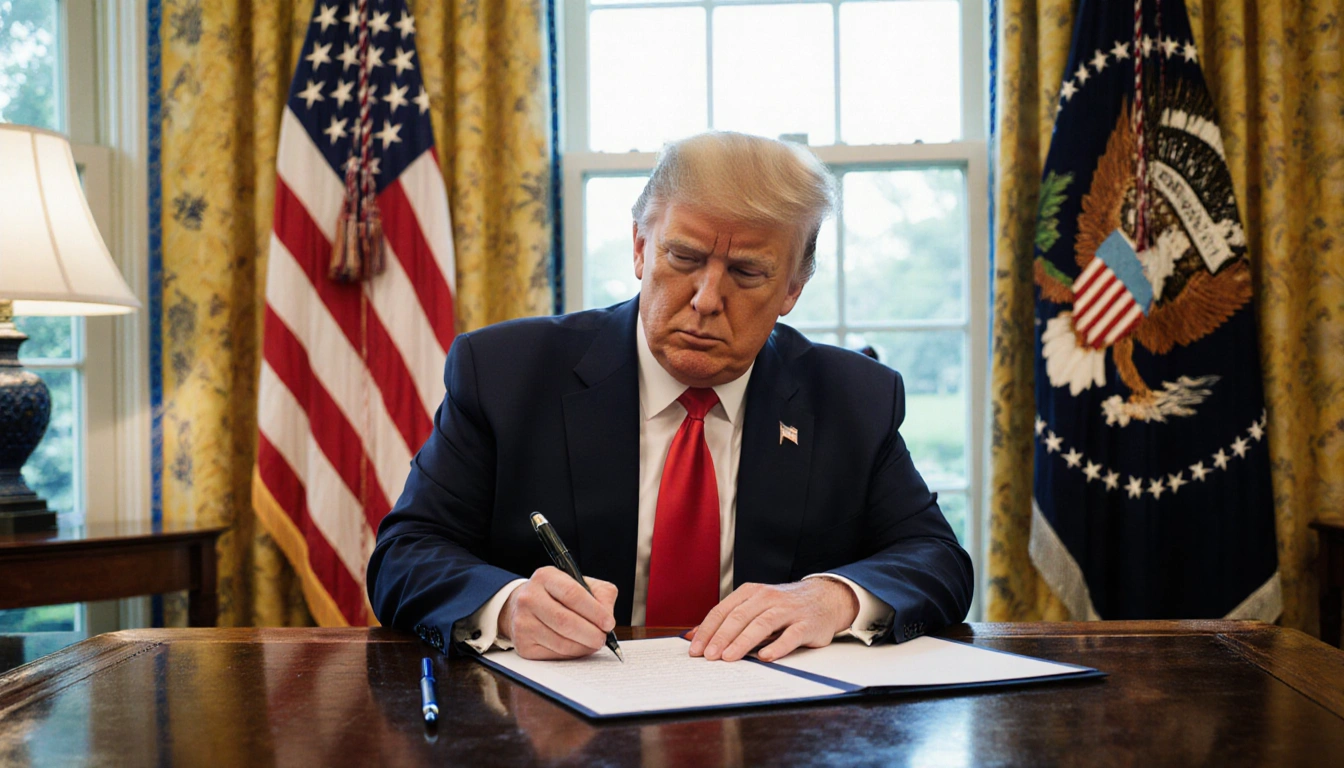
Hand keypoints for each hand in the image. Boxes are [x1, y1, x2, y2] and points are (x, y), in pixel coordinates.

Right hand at [498, 566, 617, 659]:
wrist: (525, 606)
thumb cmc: (559, 595)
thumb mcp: (580, 583)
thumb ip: (601, 595)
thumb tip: (608, 618)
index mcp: (546, 577)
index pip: (572, 594)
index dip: (594, 611)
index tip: (609, 623)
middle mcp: (529, 598)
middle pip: (565, 621)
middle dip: (590, 633)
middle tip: (603, 639)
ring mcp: (523, 622)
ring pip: (560, 642)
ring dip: (583, 647)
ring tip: (593, 644)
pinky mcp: (522, 644)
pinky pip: (553, 654)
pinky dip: (571, 654)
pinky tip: (577, 647)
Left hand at [687, 579, 858, 662]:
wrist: (825, 598)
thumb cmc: (784, 606)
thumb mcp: (755, 605)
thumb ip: (728, 619)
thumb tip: (692, 635)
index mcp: (752, 592)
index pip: (723, 610)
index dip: (707, 630)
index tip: (695, 649)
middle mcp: (768, 598)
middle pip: (739, 617)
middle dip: (721, 637)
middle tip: (708, 656)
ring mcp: (788, 610)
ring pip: (762, 624)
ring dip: (742, 641)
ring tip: (728, 657)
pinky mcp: (807, 624)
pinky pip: (791, 635)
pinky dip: (777, 646)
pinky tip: (765, 657)